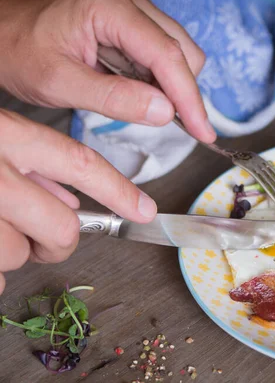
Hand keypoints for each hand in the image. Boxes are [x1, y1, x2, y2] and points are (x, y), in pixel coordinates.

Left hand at [0, 0, 215, 141]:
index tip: (202, 131)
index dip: (189, 98)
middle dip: (183, 92)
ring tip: (146, 107)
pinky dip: (158, 75)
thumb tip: (164, 112)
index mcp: (106, 7)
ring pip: (177, 48)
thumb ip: (114, 98)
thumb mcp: (59, 82)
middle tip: (177, 127)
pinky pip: (161, 47)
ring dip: (171, 84)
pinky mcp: (129, 15)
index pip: (167, 55)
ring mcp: (129, 3)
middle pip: (182, 49)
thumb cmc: (16, 48)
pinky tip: (138, 90)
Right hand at [0, 109, 157, 293]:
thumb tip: (70, 201)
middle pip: (61, 226)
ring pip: (21, 254)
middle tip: (46, 241)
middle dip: (61, 242)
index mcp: (8, 136)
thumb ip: (35, 164)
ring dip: (16, 253)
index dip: (118, 191)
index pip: (79, 163)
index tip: (145, 211)